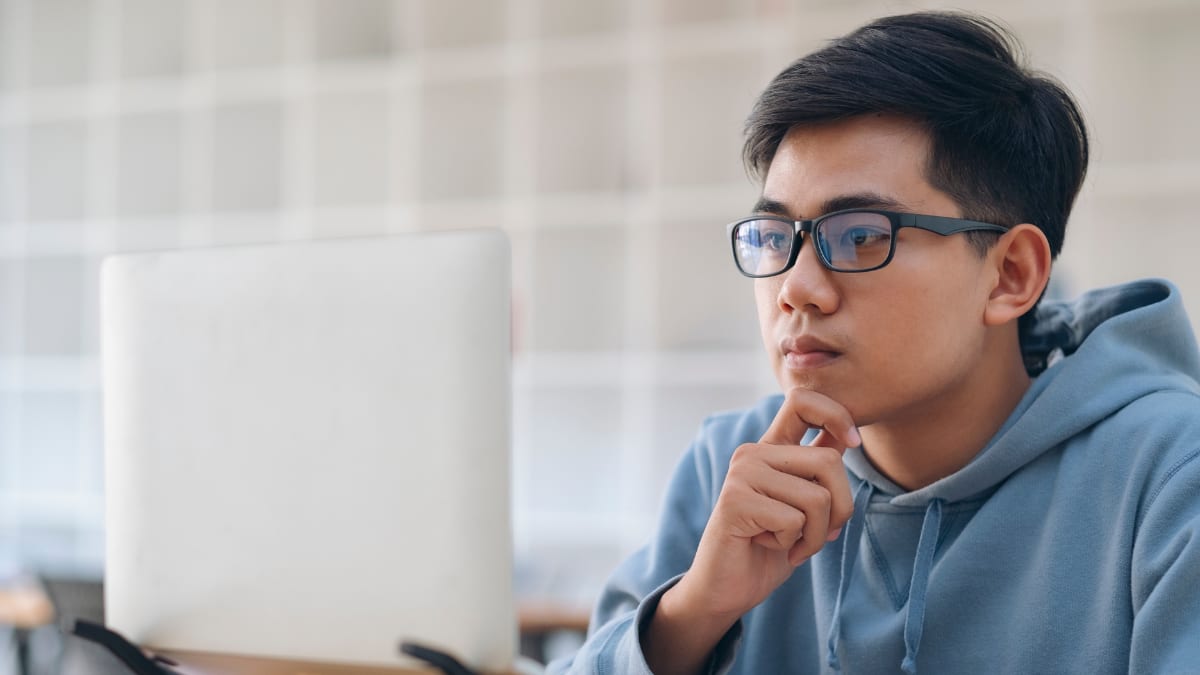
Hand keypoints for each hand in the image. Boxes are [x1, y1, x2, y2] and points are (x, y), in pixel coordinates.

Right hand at [643, 388, 858, 674]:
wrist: (726, 589)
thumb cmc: (769, 548)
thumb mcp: (804, 505)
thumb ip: (819, 474)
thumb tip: (850, 440)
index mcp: (770, 448)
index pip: (803, 402)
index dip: (837, 414)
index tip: (854, 442)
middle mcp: (753, 453)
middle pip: (828, 462)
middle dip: (841, 508)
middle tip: (822, 534)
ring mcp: (742, 474)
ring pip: (817, 498)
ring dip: (816, 536)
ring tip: (791, 544)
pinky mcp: (735, 500)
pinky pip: (795, 521)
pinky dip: (794, 545)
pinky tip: (771, 547)